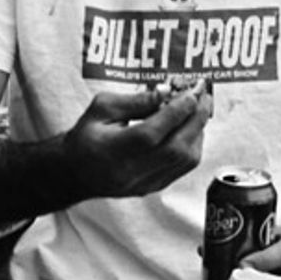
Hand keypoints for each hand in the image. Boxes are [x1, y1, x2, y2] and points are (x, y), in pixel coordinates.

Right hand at [64, 80, 211, 199]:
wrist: (76, 172)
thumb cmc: (86, 136)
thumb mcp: (101, 108)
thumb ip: (135, 100)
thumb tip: (166, 92)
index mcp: (113, 149)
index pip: (152, 132)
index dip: (176, 111)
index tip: (191, 93)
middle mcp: (131, 170)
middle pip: (175, 147)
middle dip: (196, 119)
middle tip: (204, 98)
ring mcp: (144, 182)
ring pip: (184, 160)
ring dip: (197, 133)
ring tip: (197, 112)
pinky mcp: (154, 187)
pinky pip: (183, 168)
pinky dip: (193, 147)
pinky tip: (190, 131)